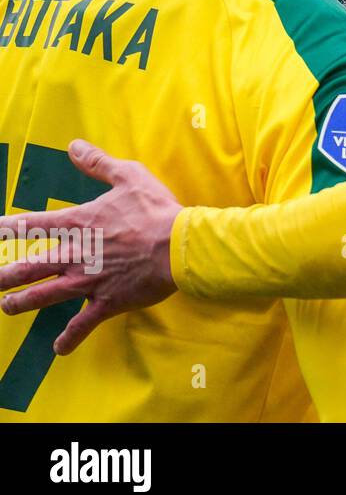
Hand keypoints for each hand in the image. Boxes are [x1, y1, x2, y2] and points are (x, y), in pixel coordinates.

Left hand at [0, 139, 180, 353]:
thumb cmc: (156, 209)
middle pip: (29, 267)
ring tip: (6, 307)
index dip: (8, 228)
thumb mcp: (129, 176)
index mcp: (80, 223)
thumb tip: (74, 145)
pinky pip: (83, 323)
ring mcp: (88, 281)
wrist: (179, 245)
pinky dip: (70, 337)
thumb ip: (98, 163)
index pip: (34, 225)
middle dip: (4, 275)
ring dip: (22, 303)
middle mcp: (76, 254)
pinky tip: (59, 349)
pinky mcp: (107, 301)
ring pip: (44, 296)